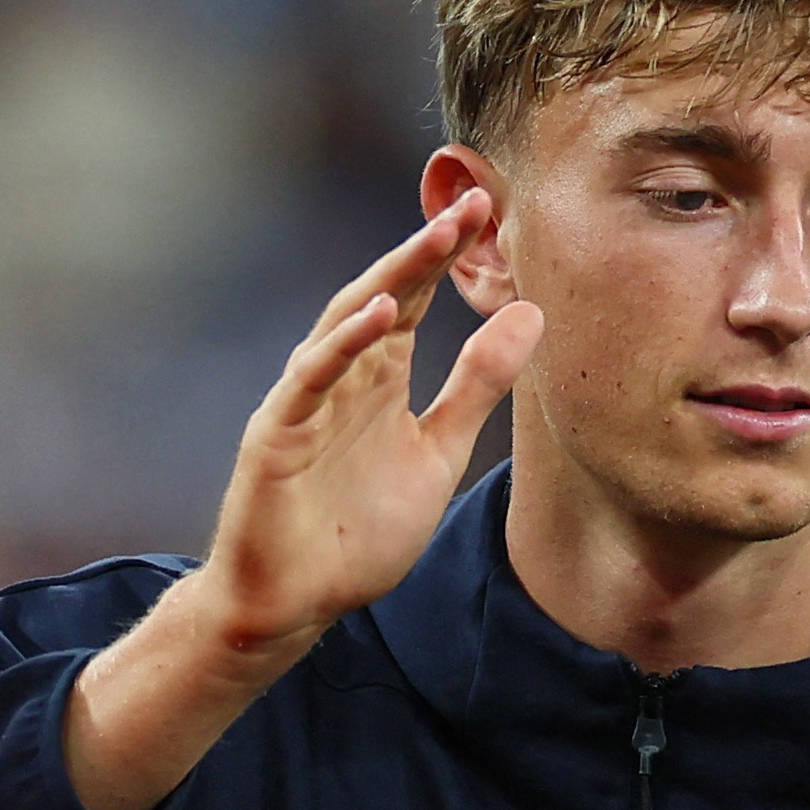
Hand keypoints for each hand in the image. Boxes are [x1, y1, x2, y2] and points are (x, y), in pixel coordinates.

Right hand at [65, 203, 537, 809]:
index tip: (494, 213)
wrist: (296, 603)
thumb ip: (477, 387)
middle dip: (426, 250)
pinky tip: (380, 315)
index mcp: (379, 377)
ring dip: (390, 278)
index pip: (415, 300)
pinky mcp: (279, 434)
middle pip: (384, 294)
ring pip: (345, 323)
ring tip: (435, 240)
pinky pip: (311, 378)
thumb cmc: (357, 532)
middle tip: (474, 205)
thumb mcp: (438, 454)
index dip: (449, 258)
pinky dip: (343, 344)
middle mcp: (342, 375)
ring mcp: (306, 400)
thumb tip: (531, 314)